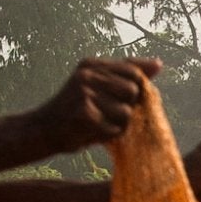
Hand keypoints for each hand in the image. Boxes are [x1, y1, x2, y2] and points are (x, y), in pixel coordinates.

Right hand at [29, 57, 160, 155]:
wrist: (42, 130)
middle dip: (126, 108)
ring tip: (98, 124)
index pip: (133, 71)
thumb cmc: (75, 110)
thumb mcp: (97, 86)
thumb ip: (126, 74)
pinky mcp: (84, 115)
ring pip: (126, 113)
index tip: (124, 101)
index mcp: (91, 64)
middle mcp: (88, 74)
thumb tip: (158, 64)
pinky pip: (114, 130)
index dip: (137, 90)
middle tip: (107, 114)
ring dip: (117, 125)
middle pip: (133, 92)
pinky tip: (90, 133)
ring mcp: (85, 94)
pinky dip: (106, 136)